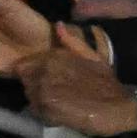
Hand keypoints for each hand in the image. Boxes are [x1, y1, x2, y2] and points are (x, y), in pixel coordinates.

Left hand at [21, 48, 136, 136]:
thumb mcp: (92, 56)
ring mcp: (43, 92)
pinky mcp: (45, 110)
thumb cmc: (104, 81)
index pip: (22, 66)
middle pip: (25, 82)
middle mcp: (44, 72)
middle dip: (34, 86)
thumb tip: (57, 24)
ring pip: (30, 97)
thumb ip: (71, 41)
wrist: (114, 108)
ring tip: (58, 101)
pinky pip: (36, 111)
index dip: (31, 72)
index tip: (43, 77)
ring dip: (39, 100)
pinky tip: (59, 112)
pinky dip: (44, 113)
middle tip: (53, 91)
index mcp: (54, 57)